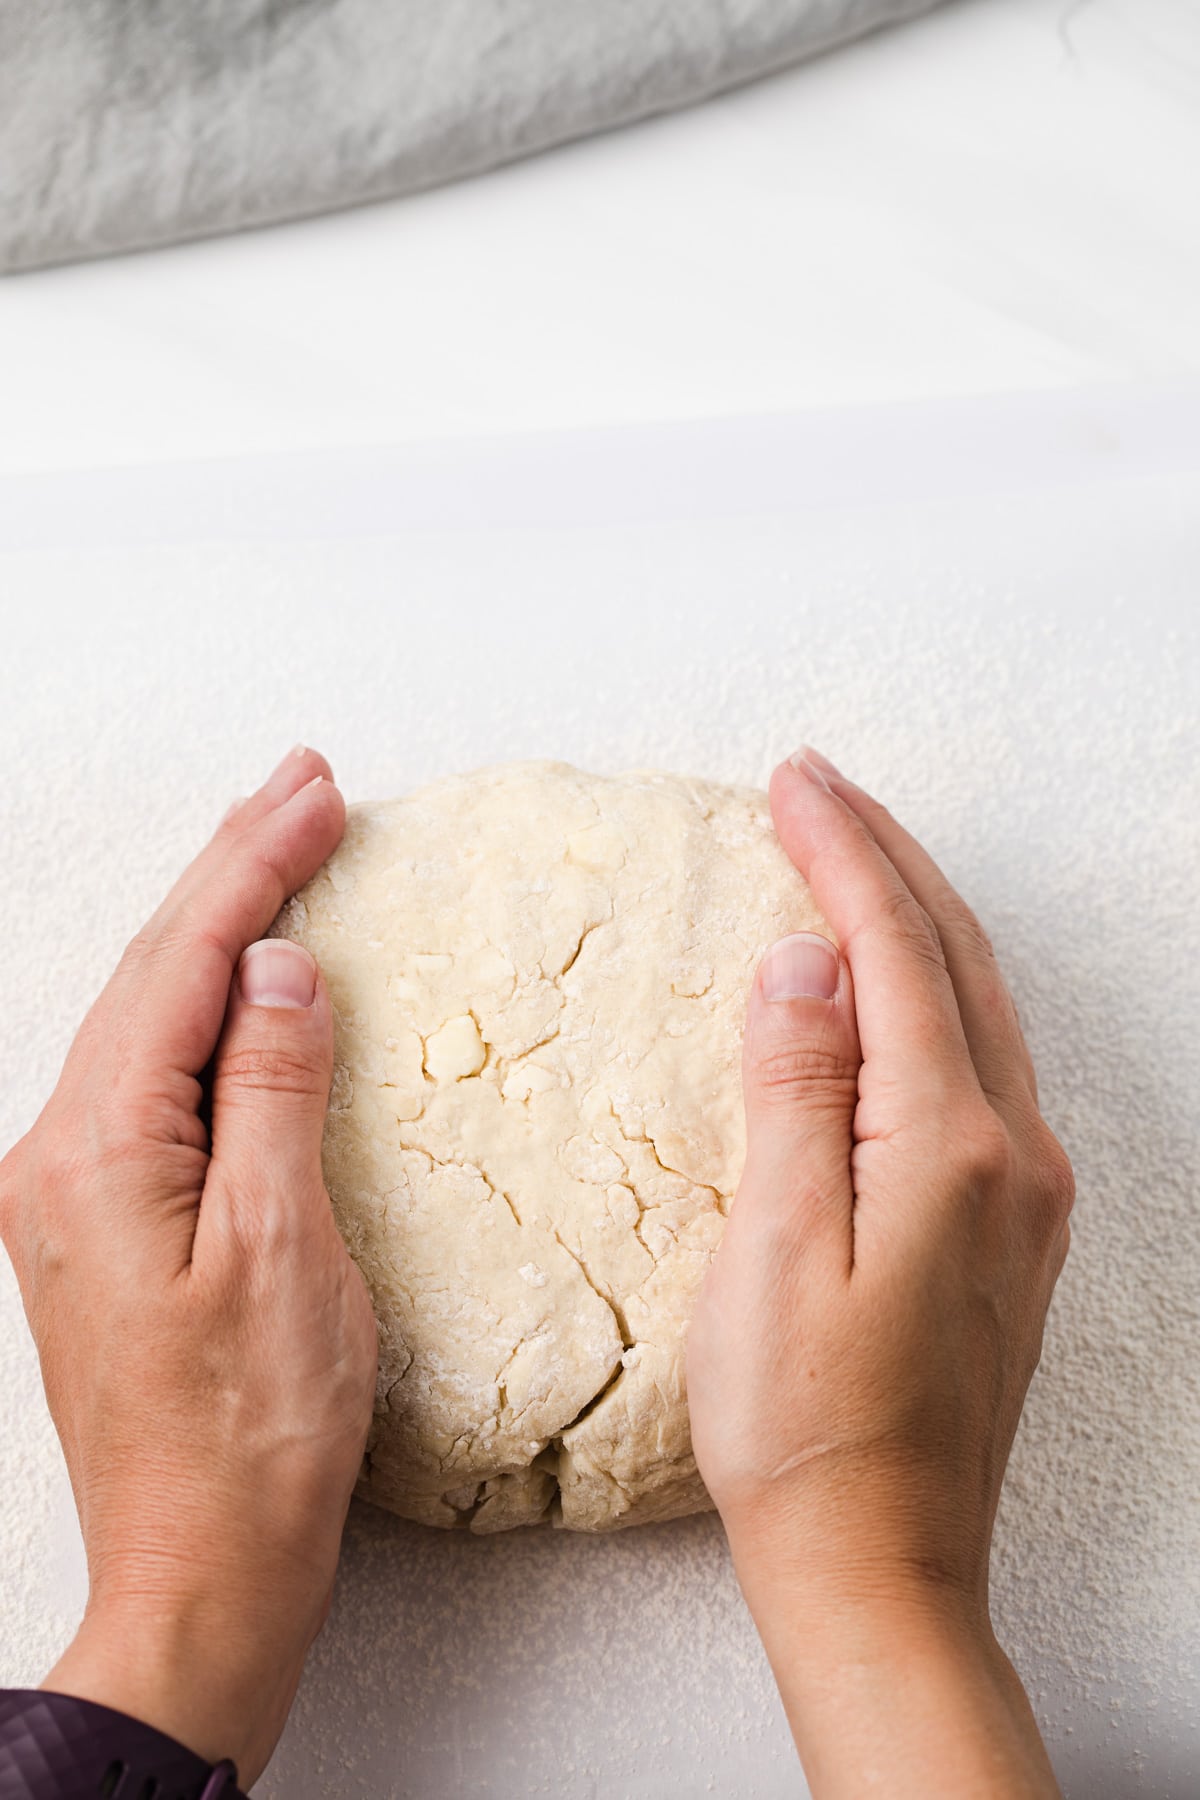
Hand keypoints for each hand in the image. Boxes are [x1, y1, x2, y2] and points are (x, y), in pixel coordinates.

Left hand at [0, 746, 377, 1786]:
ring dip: (217, 928)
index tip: (315, 794)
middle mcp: (59, 1158)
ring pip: (147, 1016)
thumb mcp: (284, 1251)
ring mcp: (72, 1189)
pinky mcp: (103, 1218)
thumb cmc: (248, 1437)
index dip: (253, 868)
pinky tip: (238, 980)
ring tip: (275, 846)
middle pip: (151, 974)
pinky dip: (205, 1006)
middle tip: (300, 784)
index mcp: (96, 1154)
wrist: (198, 1570)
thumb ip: (274, 1094)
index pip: (183, 967)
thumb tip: (279, 973)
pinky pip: (152, 1074)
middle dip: (230, 869)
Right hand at [687, 748, 1073, 1798]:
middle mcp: (1013, 1153)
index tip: (791, 781)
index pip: (894, 953)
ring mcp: (1025, 1190)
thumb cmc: (805, 1427)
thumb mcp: (772, 1253)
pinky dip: (934, 989)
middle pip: (956, 958)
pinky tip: (894, 984)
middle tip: (814, 786)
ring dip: (915, 915)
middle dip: (884, 856)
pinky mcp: (1011, 1225)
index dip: (840, 854)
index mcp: (951, 1146)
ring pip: (979, 1004)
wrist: (880, 1561)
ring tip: (849, 852)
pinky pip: (981, 1061)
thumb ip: (795, 1091)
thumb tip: (805, 960)